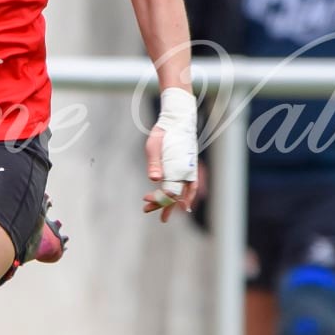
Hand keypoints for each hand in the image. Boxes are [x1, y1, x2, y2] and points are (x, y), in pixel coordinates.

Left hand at [142, 87, 198, 221]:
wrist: (177, 120)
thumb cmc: (163, 132)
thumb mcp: (154, 145)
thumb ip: (155, 162)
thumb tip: (154, 179)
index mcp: (178, 167)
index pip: (170, 192)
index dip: (158, 199)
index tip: (145, 200)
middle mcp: (186, 170)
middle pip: (177, 195)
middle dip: (164, 205)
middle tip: (150, 213)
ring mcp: (189, 169)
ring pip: (184, 192)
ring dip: (174, 203)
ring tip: (166, 214)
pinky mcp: (188, 167)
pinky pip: (189, 185)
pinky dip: (185, 195)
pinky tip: (179, 201)